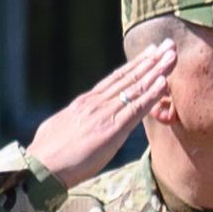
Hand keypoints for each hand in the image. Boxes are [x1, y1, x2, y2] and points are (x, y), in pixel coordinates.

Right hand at [29, 44, 180, 186]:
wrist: (40, 166)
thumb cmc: (48, 154)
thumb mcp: (60, 128)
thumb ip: (75, 120)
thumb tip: (77, 120)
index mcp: (84, 103)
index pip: (115, 79)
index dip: (134, 65)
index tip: (150, 53)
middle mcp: (95, 103)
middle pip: (128, 77)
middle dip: (151, 60)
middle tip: (168, 44)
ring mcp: (104, 114)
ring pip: (135, 87)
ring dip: (157, 70)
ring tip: (172, 55)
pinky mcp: (111, 129)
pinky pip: (136, 108)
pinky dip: (151, 94)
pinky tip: (164, 82)